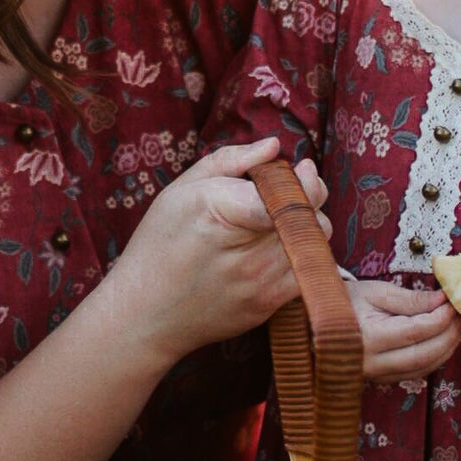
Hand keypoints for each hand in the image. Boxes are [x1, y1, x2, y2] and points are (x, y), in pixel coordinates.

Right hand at [111, 141, 330, 372]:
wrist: (144, 314)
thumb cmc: (159, 245)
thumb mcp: (182, 190)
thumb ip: (231, 161)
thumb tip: (273, 146)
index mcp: (221, 211)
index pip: (288, 194)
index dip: (301, 181)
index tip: (298, 170)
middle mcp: (246, 251)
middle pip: (310, 215)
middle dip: (306, 198)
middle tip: (285, 193)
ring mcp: (260, 283)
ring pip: (316, 242)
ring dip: (306, 226)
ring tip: (275, 222)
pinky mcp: (268, 305)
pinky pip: (309, 271)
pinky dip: (302, 255)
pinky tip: (277, 249)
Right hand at [346, 276, 460, 384]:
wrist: (315, 324)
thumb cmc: (344, 302)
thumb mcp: (375, 292)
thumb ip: (410, 299)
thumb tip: (443, 301)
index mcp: (366, 337)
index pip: (416, 331)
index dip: (441, 318)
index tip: (454, 303)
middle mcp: (371, 363)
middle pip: (425, 354)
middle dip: (449, 334)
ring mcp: (376, 376)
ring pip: (424, 368)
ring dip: (446, 348)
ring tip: (455, 326)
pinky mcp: (381, 381)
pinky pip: (416, 373)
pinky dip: (434, 358)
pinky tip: (442, 340)